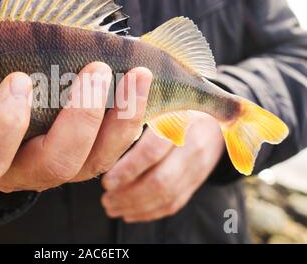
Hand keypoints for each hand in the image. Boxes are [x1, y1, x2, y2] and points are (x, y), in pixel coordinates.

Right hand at [0, 62, 152, 192]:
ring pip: (95, 161)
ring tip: (136, 74)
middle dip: (79, 118)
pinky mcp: (87, 159)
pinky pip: (114, 148)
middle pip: (55, 163)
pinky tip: (141, 85)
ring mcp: (60, 168)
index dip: (5, 122)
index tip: (19, 78)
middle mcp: (22, 171)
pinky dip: (132, 118)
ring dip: (120, 117)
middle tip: (94, 70)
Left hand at [101, 111, 224, 222]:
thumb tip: (99, 129)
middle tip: (105, 199)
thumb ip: (133, 113)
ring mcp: (198, 167)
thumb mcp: (158, 101)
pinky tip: (128, 212)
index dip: (128, 169)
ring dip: (135, 206)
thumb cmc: (173, 106)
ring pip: (166, 196)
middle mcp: (191, 146)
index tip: (106, 181)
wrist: (213, 118)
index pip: (153, 151)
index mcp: (178, 121)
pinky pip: (174, 203)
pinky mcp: (197, 181)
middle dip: (129, 194)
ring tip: (111, 206)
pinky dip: (149, 212)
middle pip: (160, 180)